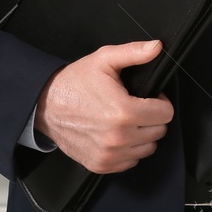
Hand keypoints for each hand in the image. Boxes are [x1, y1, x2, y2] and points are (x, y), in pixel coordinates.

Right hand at [34, 39, 173, 174]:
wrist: (45, 105)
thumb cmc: (74, 82)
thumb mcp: (104, 59)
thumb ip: (134, 52)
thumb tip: (156, 47)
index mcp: (124, 112)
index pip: (166, 114)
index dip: (160, 101)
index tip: (148, 97)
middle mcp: (118, 137)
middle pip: (159, 131)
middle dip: (151, 117)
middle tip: (135, 106)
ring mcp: (109, 154)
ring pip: (148, 149)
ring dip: (142, 135)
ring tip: (126, 120)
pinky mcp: (101, 164)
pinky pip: (130, 162)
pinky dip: (128, 150)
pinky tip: (116, 134)